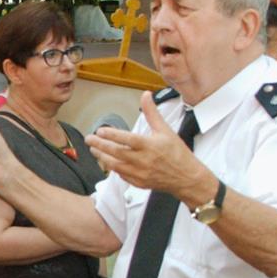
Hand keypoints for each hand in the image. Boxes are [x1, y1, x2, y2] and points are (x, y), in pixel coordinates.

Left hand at [89, 97, 206, 201]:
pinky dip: (113, 168)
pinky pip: (122, 175)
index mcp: (149, 146)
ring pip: (115, 166)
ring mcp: (140, 173)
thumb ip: (152, 112)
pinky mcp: (139, 183)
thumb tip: (146, 94)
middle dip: (100, 145)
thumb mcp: (165, 130)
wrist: (187, 178)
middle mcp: (143, 160)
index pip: (126, 139)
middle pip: (116, 152)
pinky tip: (107, 162)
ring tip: (94, 150)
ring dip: (102, 157)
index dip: (112, 135)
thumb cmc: (177, 153)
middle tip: (89, 139)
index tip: (100, 130)